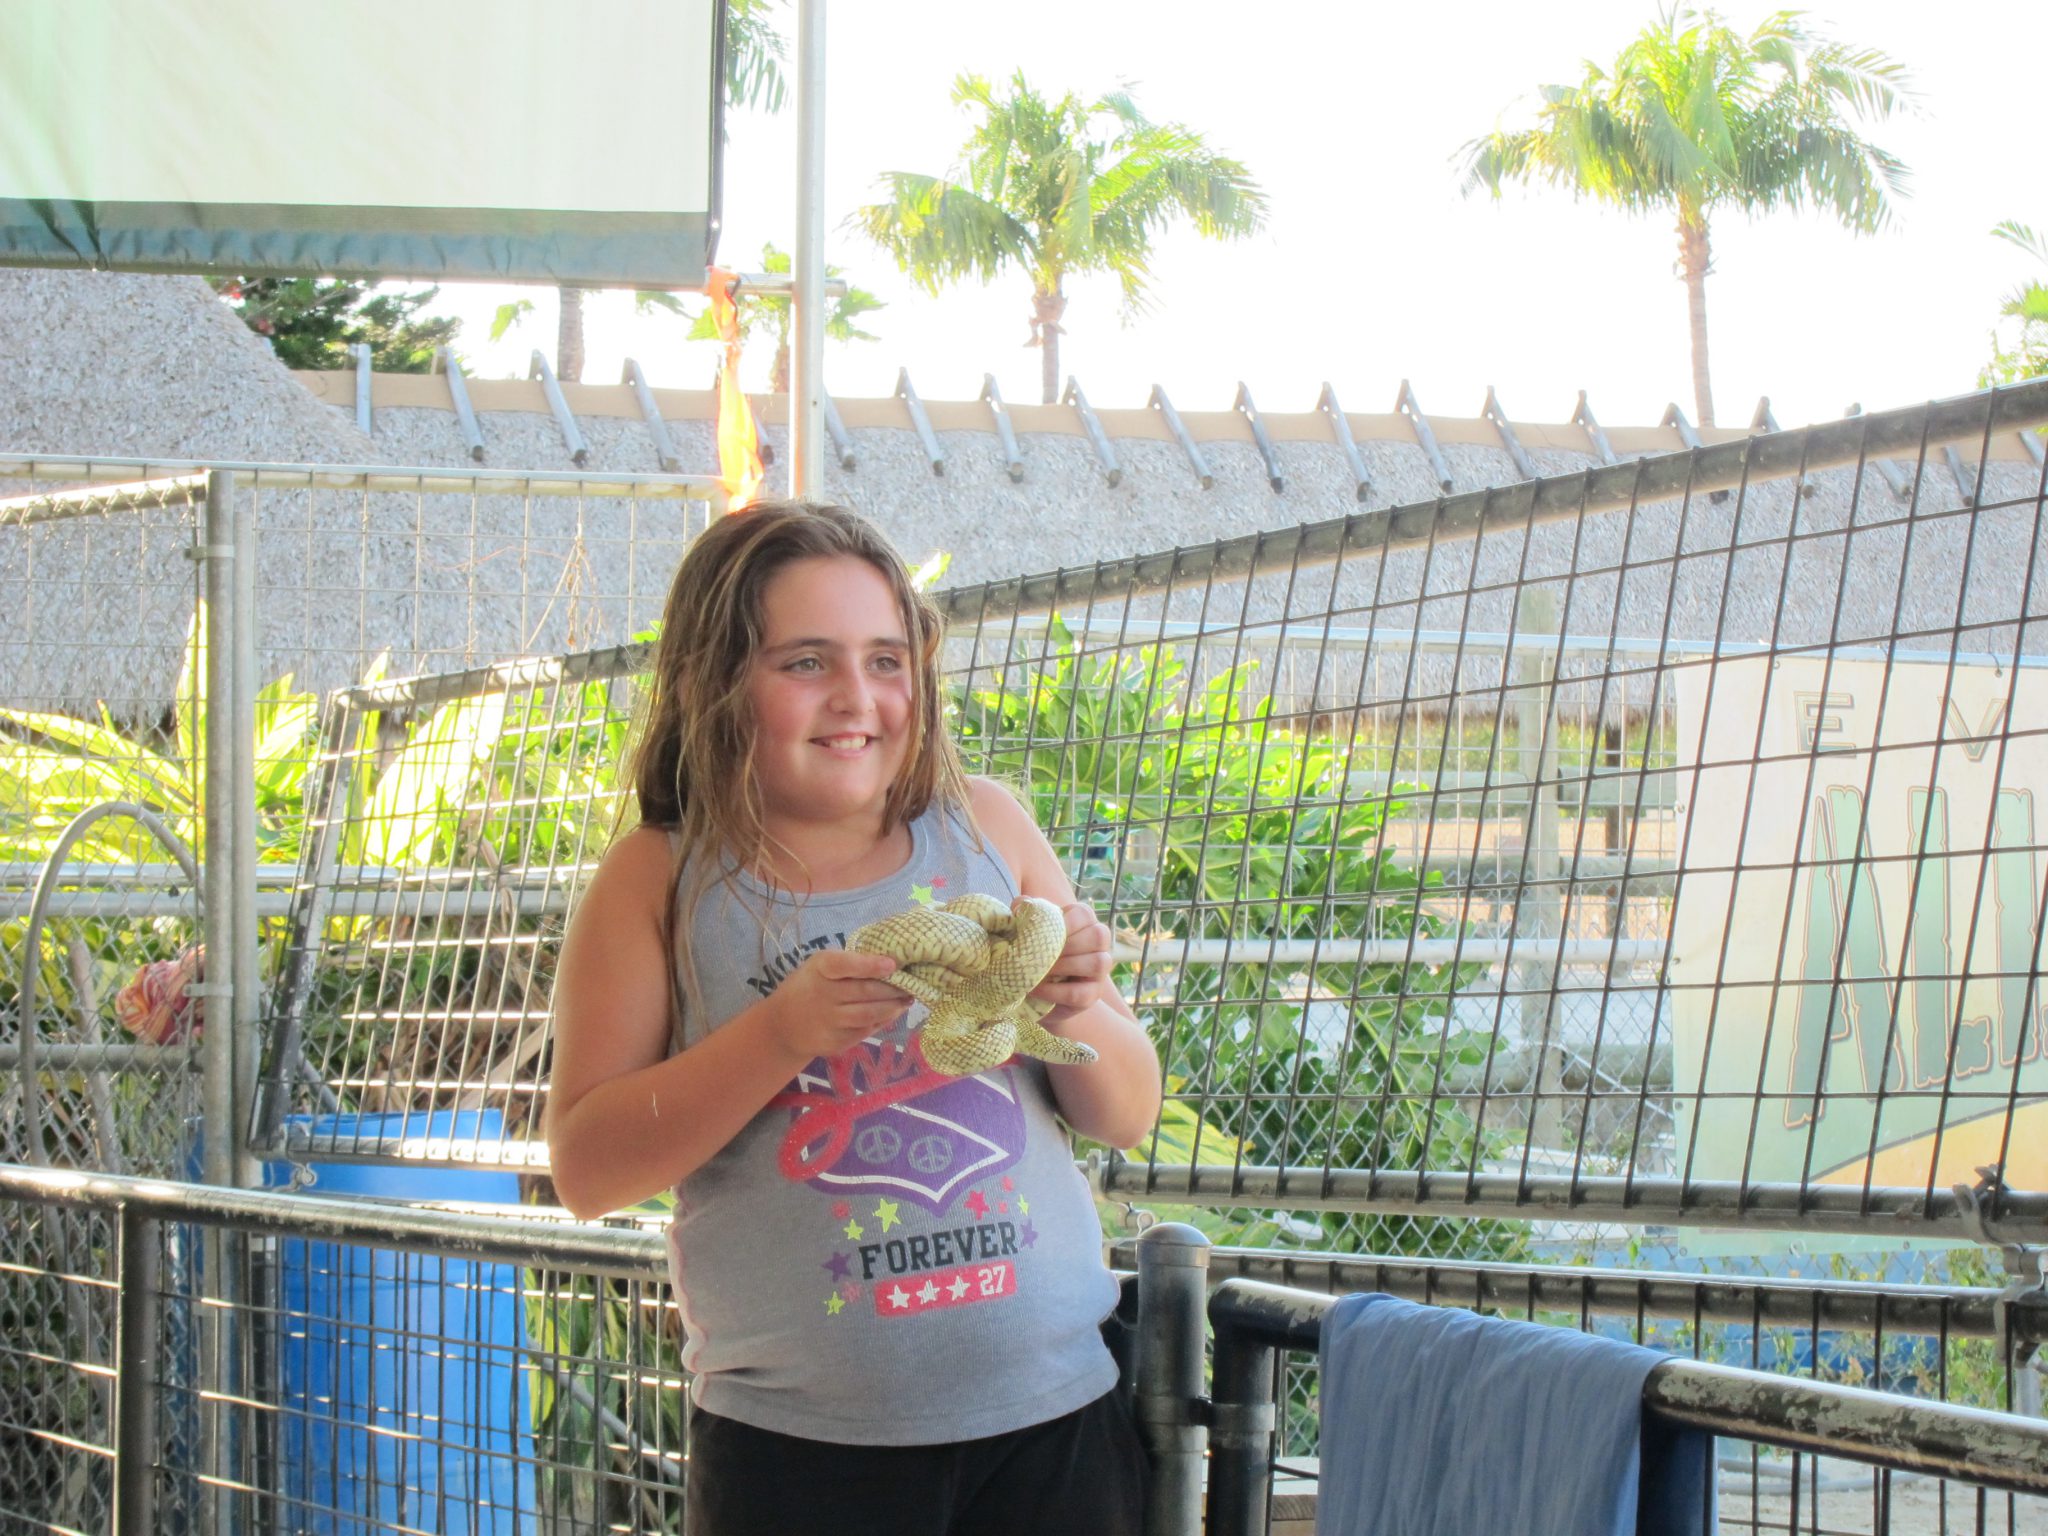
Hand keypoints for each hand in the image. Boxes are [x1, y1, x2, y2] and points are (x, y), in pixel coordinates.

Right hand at [760, 950, 908, 1060]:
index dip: (870, 965)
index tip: (893, 965)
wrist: (783, 1026)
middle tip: (912, 985)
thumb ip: (849, 964)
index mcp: (820, 969)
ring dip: (893, 1008)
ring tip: (906, 1000)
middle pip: (865, 992)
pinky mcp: (835, 1043)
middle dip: (894, 989)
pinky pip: (865, 1031)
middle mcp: (823, 995)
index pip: (845, 965)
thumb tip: (891, 965)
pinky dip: (882, 1021)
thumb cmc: (809, 986)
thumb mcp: (820, 966)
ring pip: (869, 1014)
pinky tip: (891, 1013)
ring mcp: (828, 1022)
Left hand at [1030, 900, 1113, 1024]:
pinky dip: (1055, 992)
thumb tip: (1020, 904)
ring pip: (1097, 963)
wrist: (1039, 988)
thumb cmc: (1037, 950)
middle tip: (1038, 952)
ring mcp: (1100, 971)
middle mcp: (1100, 943)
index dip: (1066, 921)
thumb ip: (1024, 912)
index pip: (1085, 914)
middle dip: (1067, 945)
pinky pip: (1081, 993)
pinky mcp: (1092, 995)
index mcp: (1085, 922)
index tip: (1042, 931)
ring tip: (1037, 971)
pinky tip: (1035, 989)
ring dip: (1064, 966)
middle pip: (1097, 936)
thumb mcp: (1029, 929)